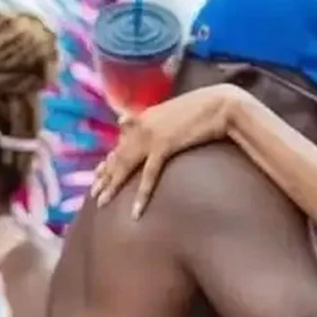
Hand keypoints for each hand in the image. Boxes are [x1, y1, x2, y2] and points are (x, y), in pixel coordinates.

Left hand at [92, 84, 248, 218]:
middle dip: (104, 177)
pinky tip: (135, 211)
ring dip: (112, 186)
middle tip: (94, 194)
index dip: (109, 159)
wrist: (221, 105)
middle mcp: (142, 125)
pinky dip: (141, 195)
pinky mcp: (164, 146)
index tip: (99, 173)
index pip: (122, 142)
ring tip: (102, 203)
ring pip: (125, 166)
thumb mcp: (177, 113)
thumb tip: (131, 122)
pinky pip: (149, 175)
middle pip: (118, 156)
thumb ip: (157, 120)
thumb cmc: (206, 109)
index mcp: (145, 117)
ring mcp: (151, 136)